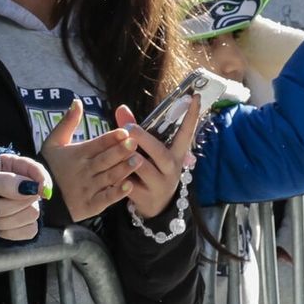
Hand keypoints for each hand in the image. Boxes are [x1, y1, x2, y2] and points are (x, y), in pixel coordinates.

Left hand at [0, 153, 52, 241]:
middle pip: (33, 197)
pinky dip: (11, 233)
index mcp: (13, 166)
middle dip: (9, 206)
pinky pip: (29, 231)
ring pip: (32, 215)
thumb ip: (5, 182)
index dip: (43, 180)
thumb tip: (32, 188)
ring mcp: (25, 205)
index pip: (36, 169)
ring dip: (7, 220)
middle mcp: (23, 185)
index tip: (41, 192)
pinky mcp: (23, 224)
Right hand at [38, 98, 138, 221]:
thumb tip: (77, 101)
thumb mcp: (54, 142)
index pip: (97, 144)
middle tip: (135, 143)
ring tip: (138, 160)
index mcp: (76, 154)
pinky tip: (130, 186)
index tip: (125, 131)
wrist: (40, 196)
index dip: (111, 138)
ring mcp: (88, 188)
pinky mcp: (91, 204)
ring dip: (124, 169)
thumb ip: (68, 122)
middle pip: (105, 159)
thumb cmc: (50, 166)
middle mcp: (84, 171)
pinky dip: (118, 193)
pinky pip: (107, 198)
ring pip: (109, 177)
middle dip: (120, 151)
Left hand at [113, 100, 199, 220]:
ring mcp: (160, 183)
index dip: (191, 116)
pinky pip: (130, 184)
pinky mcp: (146, 197)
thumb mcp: (148, 151)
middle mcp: (171, 168)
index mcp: (175, 153)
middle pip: (160, 152)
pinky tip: (108, 170)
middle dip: (144, 139)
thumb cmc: (151, 169)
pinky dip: (119, 176)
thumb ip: (135, 130)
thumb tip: (121, 108)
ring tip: (117, 148)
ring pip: (144, 168)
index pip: (186, 133)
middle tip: (129, 127)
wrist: (156, 206)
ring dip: (130, 157)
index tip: (195, 97)